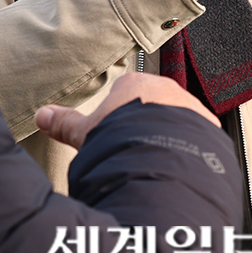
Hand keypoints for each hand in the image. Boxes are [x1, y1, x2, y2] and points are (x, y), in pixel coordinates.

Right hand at [35, 72, 218, 148]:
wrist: (158, 160)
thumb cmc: (119, 142)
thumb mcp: (84, 133)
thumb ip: (64, 123)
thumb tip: (43, 115)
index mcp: (135, 84)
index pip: (126, 92)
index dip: (119, 114)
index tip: (117, 130)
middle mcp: (166, 90)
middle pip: (154, 105)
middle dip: (145, 125)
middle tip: (134, 149)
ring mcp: (190, 108)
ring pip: (178, 120)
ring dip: (168, 137)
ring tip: (153, 163)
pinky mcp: (208, 130)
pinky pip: (198, 138)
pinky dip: (188, 150)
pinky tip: (174, 168)